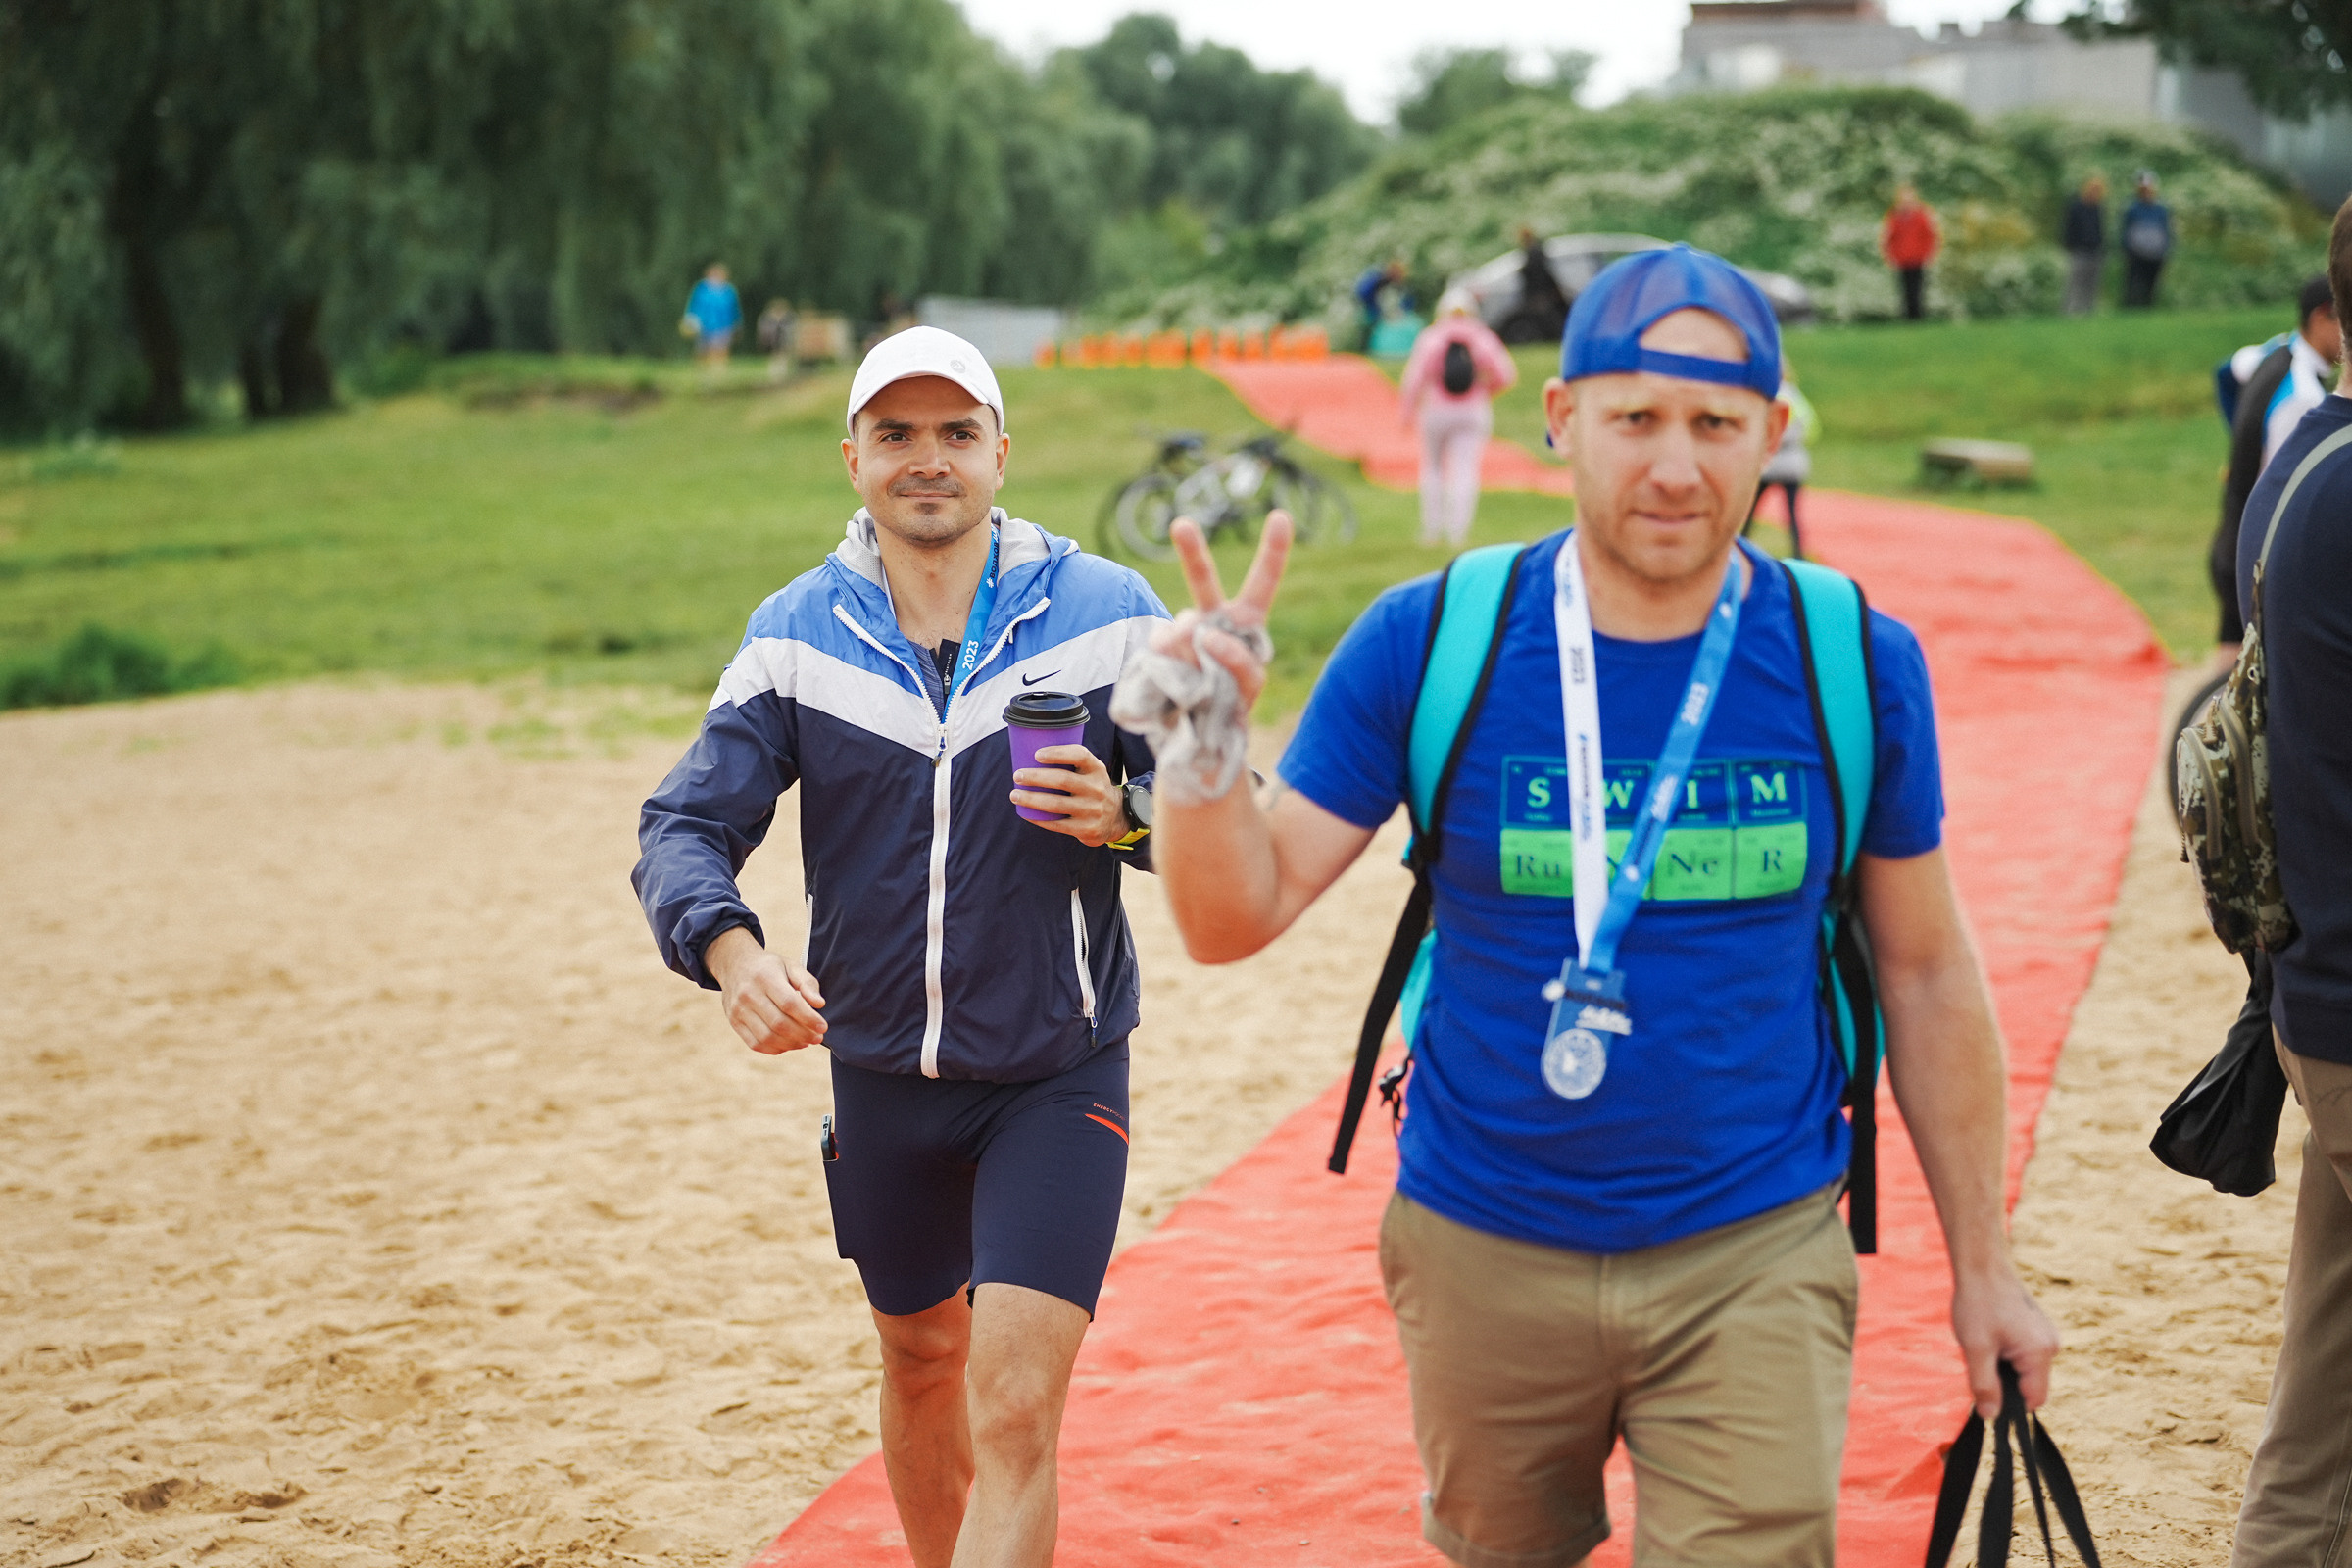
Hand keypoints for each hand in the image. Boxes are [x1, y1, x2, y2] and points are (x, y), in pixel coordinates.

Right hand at [705, 925, 826, 1054]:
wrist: (734, 965)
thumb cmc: (769, 967)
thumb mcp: (790, 965)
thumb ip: (807, 983)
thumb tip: (819, 1004)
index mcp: (765, 977)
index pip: (789, 1003)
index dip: (808, 1018)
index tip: (823, 1026)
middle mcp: (748, 994)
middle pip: (779, 1023)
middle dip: (803, 1034)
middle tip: (818, 1037)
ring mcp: (738, 1010)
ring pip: (767, 1037)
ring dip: (791, 1044)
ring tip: (806, 1041)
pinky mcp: (734, 1022)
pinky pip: (756, 1043)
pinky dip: (775, 1049)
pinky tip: (789, 1044)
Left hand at [1012, 744, 1127, 844]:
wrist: (1116, 818)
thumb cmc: (1092, 788)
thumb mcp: (1091, 772)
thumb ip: (1071, 764)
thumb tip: (1029, 754)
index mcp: (1096, 769)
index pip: (1080, 755)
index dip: (1058, 753)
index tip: (1036, 755)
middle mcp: (1097, 788)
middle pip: (1063, 780)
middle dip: (1036, 777)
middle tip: (1018, 775)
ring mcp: (1092, 810)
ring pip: (1056, 804)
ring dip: (1031, 799)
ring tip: (1015, 795)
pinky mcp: (1086, 829)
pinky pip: (1057, 824)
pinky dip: (1038, 818)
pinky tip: (1025, 813)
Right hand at [1145, 511, 1293, 714]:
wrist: (1195, 728)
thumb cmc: (1230, 701)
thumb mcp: (1248, 684)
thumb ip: (1236, 659)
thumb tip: (1197, 630)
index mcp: (1244, 621)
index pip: (1263, 581)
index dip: (1272, 550)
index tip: (1280, 515)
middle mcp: (1212, 618)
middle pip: (1202, 580)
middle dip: (1192, 552)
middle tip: (1181, 525)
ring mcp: (1183, 632)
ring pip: (1182, 627)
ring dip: (1194, 654)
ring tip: (1201, 679)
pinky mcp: (1158, 649)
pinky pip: (1164, 649)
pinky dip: (1174, 666)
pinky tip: (1178, 679)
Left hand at [1951, 1265, 2060, 1418]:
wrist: (1982, 1265)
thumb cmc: (1978, 1303)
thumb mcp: (1975, 1348)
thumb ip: (1984, 1384)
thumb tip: (1990, 1416)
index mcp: (2040, 1353)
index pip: (2034, 1400)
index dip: (2010, 1404)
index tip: (1987, 1392)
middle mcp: (2050, 1346)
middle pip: (2029, 1385)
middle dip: (2003, 1380)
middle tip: (1980, 1357)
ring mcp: (2046, 1335)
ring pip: (2024, 1369)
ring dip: (2003, 1365)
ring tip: (1984, 1340)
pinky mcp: (2037, 1328)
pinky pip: (2024, 1353)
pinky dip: (2006, 1351)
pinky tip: (1990, 1333)